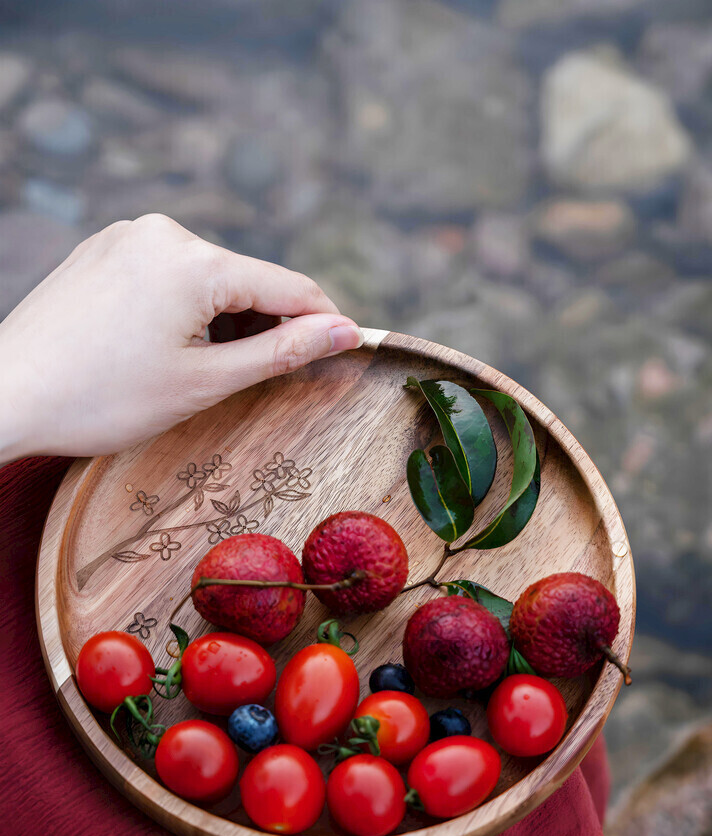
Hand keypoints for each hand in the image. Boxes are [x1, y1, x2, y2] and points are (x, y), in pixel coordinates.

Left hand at [0, 214, 361, 463]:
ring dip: (223, 318)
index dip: (323, 321)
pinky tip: (165, 347)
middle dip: (265, 324)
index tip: (349, 347)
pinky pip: (169, 272)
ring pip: (208, 277)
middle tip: (260, 379)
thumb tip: (344, 331)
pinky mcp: (105, 248)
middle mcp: (163, 231)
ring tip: (198, 370)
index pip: (288, 286)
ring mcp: (128, 235)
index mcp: (193, 261)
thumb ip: (281, 351)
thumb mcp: (205, 381)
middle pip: (247, 279)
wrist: (9, 394)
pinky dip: (186, 307)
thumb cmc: (102, 397)